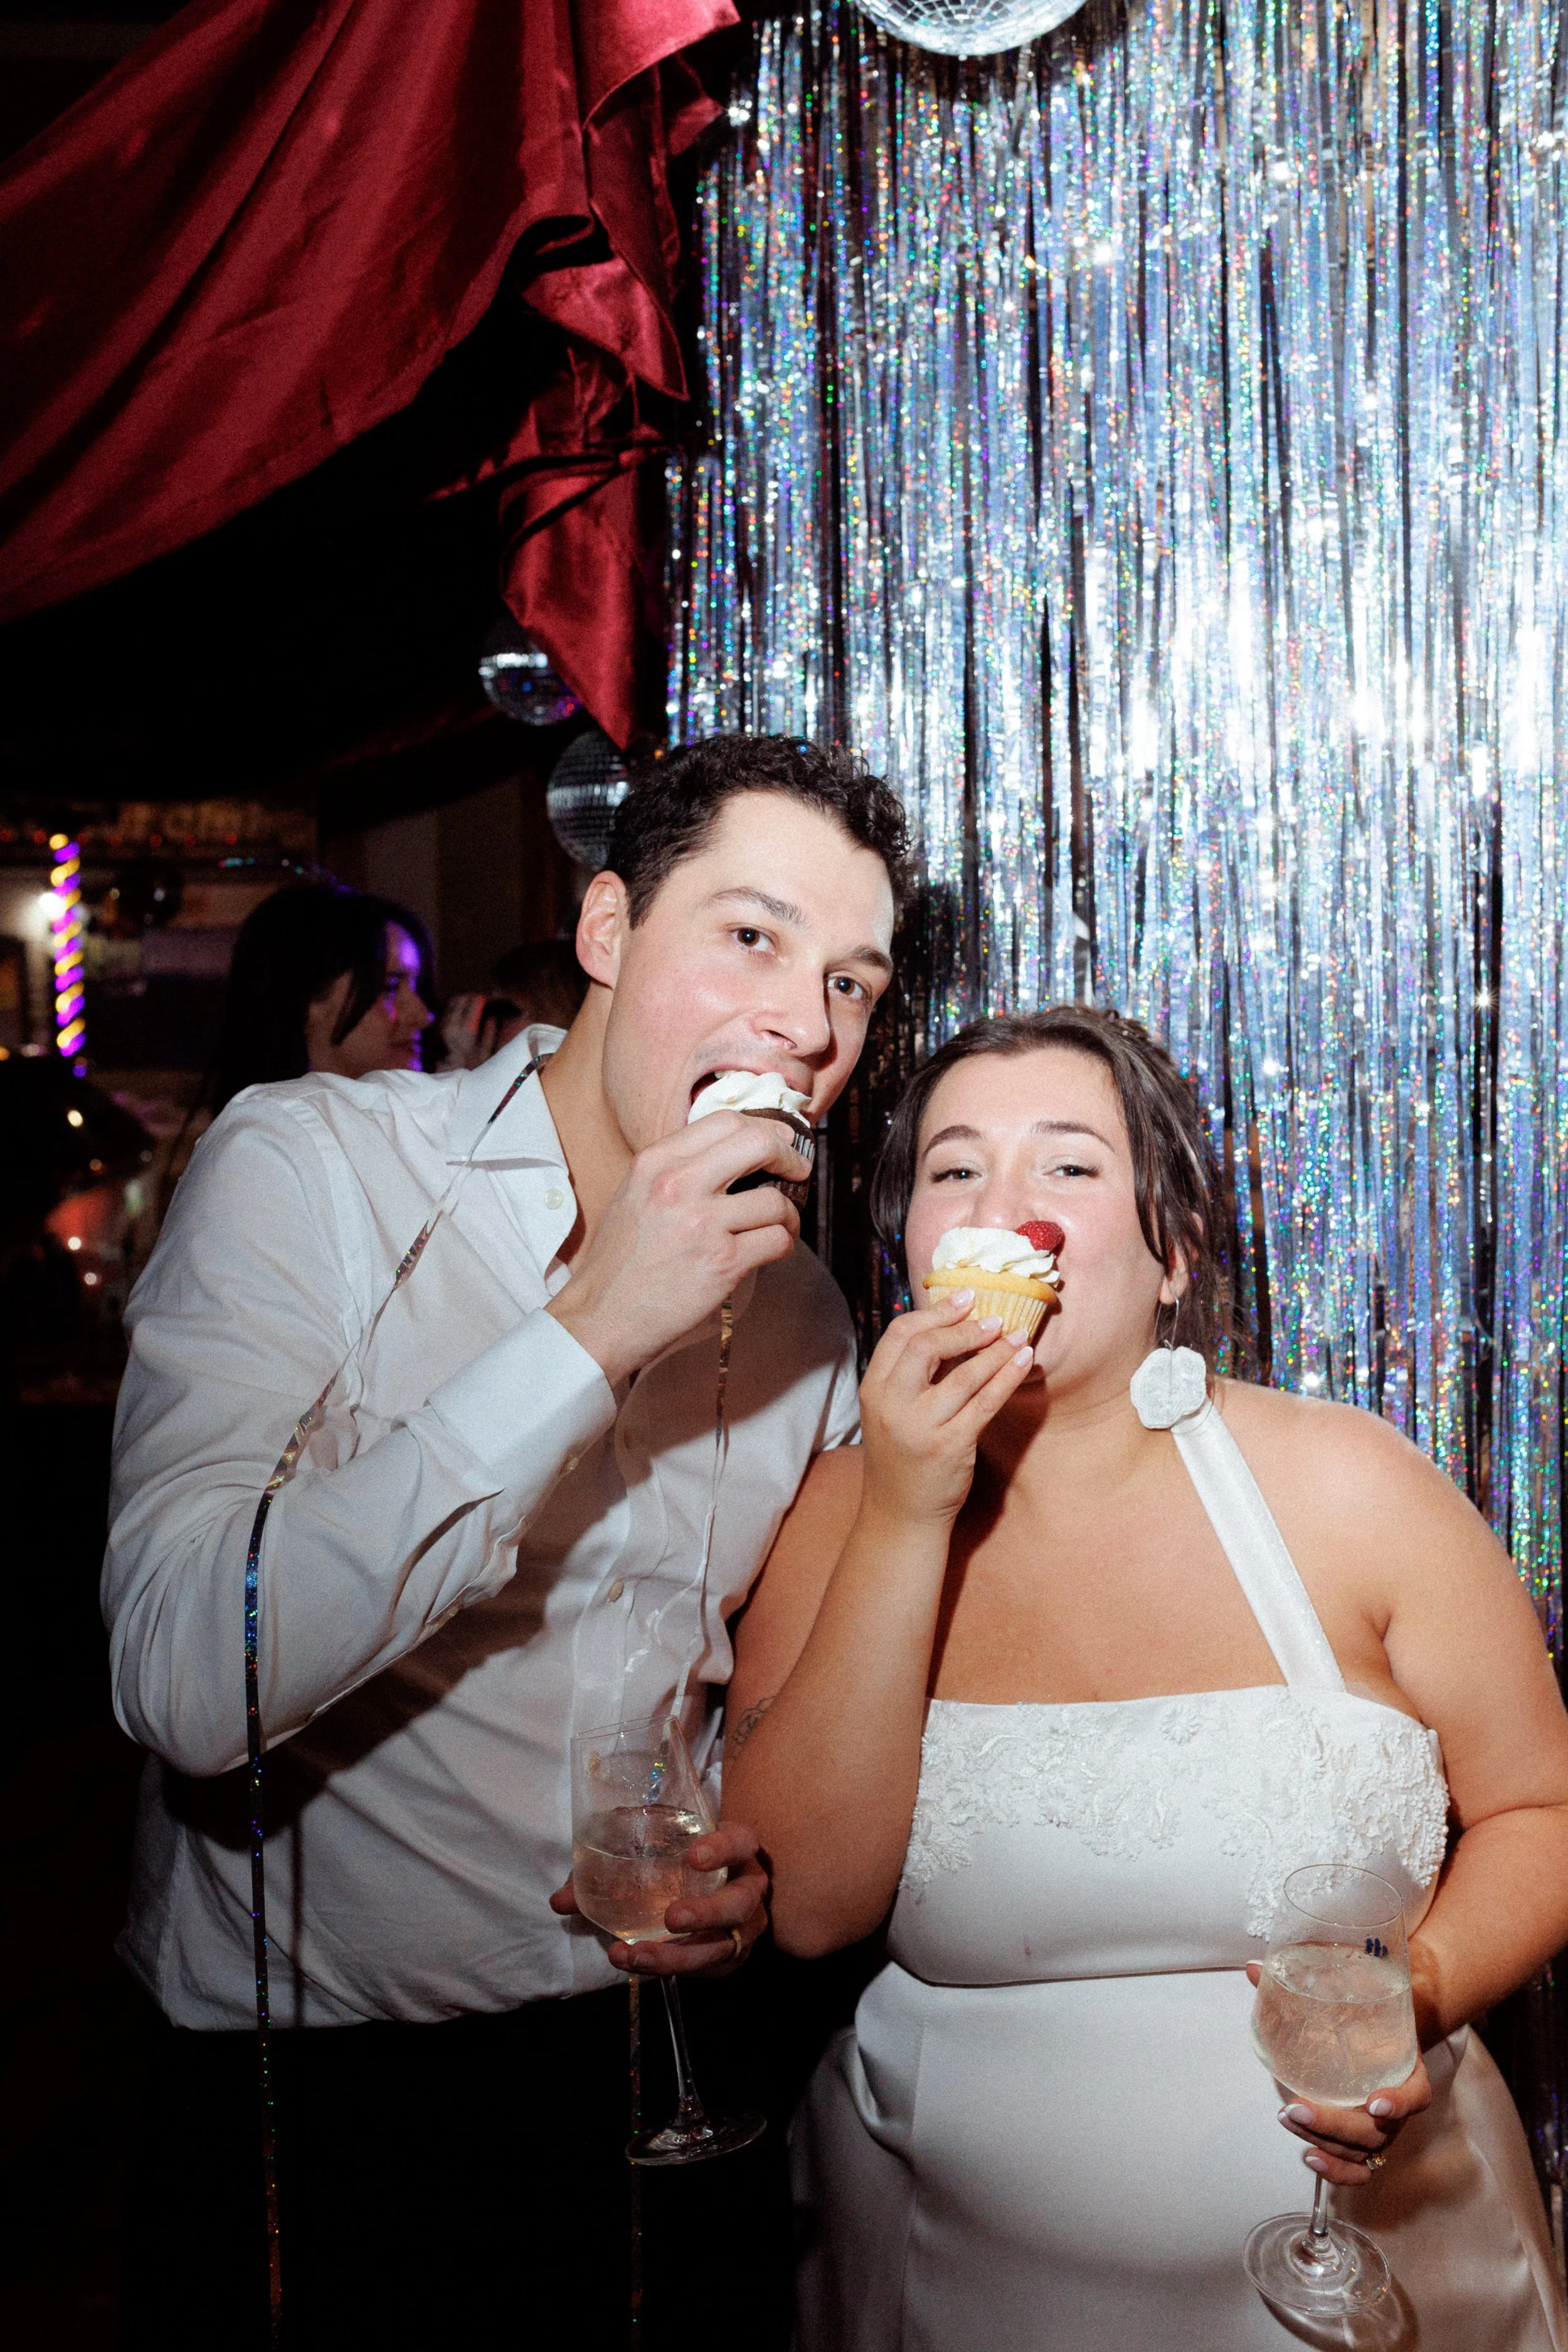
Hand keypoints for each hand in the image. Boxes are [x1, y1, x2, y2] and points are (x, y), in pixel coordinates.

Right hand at [546, 1112, 809, 1386]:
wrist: (600, 1316)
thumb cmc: (620, 1262)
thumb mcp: (635, 1195)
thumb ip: (677, 1169)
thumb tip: (735, 1155)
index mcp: (654, 1162)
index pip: (725, 1120)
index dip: (763, 1129)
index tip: (777, 1143)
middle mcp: (676, 1185)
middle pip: (758, 1143)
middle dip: (789, 1156)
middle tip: (796, 1171)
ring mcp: (701, 1223)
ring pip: (774, 1200)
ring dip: (789, 1213)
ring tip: (781, 1225)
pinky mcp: (721, 1262)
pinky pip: (777, 1240)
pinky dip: (784, 1244)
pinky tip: (771, 1249)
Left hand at [550, 1822, 768, 1976]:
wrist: (710, 1883)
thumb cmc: (678, 1858)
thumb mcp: (654, 1847)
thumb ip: (610, 1862)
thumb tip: (560, 1900)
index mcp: (736, 1848)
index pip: (740, 1842)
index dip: (722, 1848)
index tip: (693, 1856)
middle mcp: (748, 1887)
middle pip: (739, 1903)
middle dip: (706, 1913)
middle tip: (671, 1917)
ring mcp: (744, 1926)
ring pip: (723, 1946)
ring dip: (679, 1955)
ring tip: (636, 1956)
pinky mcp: (730, 1956)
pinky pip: (708, 1968)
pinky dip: (674, 1969)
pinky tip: (640, 1966)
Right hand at [858, 1291, 1036, 1527]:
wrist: (900, 1514)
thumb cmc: (900, 1456)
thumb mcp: (889, 1411)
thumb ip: (908, 1375)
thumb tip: (949, 1327)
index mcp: (873, 1390)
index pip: (900, 1334)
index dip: (935, 1312)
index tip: (965, 1299)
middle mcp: (892, 1405)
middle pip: (927, 1347)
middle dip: (965, 1328)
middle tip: (995, 1319)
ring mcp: (921, 1427)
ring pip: (964, 1375)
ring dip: (995, 1351)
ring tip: (1018, 1336)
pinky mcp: (951, 1446)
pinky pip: (986, 1403)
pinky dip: (1008, 1377)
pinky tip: (1023, 1361)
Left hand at [1246, 1962, 1432, 2182]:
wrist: (1382, 2035)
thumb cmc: (1364, 2016)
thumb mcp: (1347, 1995)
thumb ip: (1308, 1979)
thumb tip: (1253, 1967)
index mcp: (1408, 2072)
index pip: (1416, 2095)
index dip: (1399, 2102)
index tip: (1374, 2101)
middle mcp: (1398, 2108)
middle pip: (1376, 2130)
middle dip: (1334, 2124)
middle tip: (1295, 2106)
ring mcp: (1382, 2132)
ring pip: (1359, 2151)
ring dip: (1323, 2141)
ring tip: (1288, 2119)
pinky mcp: (1364, 2145)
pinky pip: (1357, 2170)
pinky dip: (1337, 2171)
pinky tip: (1309, 2157)